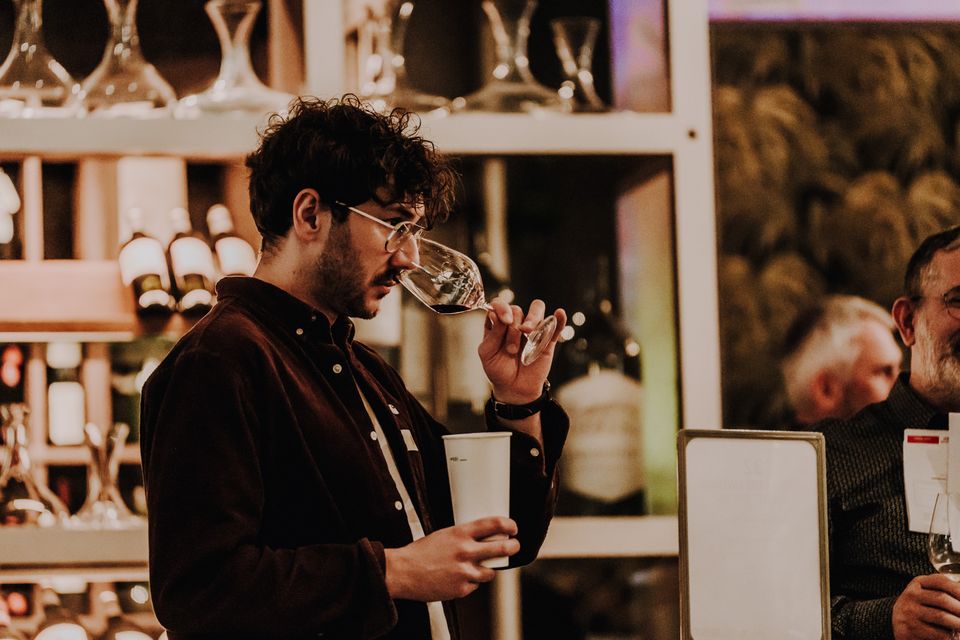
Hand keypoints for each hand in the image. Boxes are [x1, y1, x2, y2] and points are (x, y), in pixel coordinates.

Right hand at [384, 517, 519, 601]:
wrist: (403, 572)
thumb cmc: (420, 552)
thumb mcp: (443, 535)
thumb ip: (463, 536)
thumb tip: (482, 538)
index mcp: (460, 534)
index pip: (493, 524)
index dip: (508, 525)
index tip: (512, 528)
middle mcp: (465, 551)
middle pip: (502, 549)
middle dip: (513, 547)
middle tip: (514, 546)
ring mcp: (465, 572)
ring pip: (491, 572)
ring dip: (489, 569)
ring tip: (480, 566)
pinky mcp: (462, 588)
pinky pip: (475, 585)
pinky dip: (470, 582)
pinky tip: (459, 577)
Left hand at [478, 297, 566, 403]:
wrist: (513, 388)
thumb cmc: (498, 369)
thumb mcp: (487, 353)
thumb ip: (492, 333)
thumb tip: (495, 314)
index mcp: (498, 324)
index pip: (499, 304)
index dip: (502, 307)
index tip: (505, 320)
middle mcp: (515, 323)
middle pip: (517, 309)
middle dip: (513, 328)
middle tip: (511, 349)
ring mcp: (532, 330)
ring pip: (537, 309)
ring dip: (532, 318)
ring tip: (528, 332)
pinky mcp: (547, 340)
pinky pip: (555, 326)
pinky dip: (559, 319)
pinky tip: (559, 314)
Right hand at [893, 574, 959, 638]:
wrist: (896, 622)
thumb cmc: (921, 607)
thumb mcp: (927, 594)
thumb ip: (945, 591)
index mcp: (918, 583)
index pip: (940, 581)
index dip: (958, 589)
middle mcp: (911, 595)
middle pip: (942, 598)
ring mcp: (909, 612)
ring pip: (941, 616)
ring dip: (959, 623)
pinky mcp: (910, 629)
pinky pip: (936, 633)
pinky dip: (950, 636)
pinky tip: (954, 636)